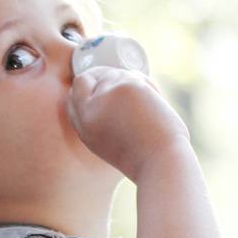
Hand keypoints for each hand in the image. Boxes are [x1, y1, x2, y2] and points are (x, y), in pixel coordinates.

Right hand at [66, 66, 191, 180]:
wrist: (162, 163)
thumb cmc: (143, 158)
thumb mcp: (106, 143)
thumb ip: (98, 119)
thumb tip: (103, 92)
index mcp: (83, 125)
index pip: (75, 91)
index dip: (91, 87)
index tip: (107, 92)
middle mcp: (89, 108)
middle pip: (93, 76)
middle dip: (111, 82)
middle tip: (131, 97)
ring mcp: (106, 94)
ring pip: (115, 73)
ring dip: (130, 84)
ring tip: (145, 109)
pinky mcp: (127, 85)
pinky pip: (136, 75)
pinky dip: (147, 86)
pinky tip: (154, 104)